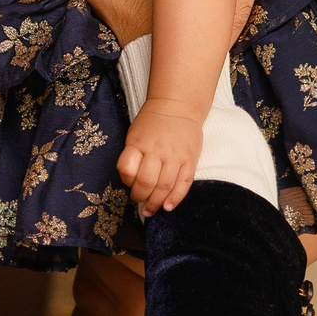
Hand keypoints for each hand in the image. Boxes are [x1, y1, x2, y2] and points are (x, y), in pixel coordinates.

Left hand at [117, 102, 201, 216]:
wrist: (177, 105)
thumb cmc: (152, 123)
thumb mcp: (135, 134)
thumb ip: (132, 155)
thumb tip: (131, 182)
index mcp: (138, 143)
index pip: (126, 168)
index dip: (126, 181)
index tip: (129, 186)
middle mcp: (157, 150)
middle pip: (146, 182)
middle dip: (140, 197)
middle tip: (139, 201)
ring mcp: (175, 156)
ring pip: (165, 186)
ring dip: (156, 202)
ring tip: (151, 210)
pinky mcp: (190, 159)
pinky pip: (184, 183)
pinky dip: (176, 198)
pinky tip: (168, 207)